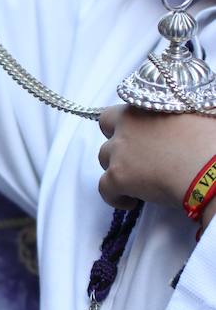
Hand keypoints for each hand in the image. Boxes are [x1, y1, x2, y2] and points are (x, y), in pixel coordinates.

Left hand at [98, 106, 215, 226]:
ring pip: (104, 162)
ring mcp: (119, 152)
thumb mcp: (199, 111)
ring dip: (117, 169)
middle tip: (134, 158)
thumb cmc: (212, 140)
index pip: (114, 114)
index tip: (135, 137)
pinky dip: (114, 197)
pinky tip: (131, 202)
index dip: (122, 127)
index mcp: (142, 107)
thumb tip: (184, 114)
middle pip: (106, 137)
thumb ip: (181, 108)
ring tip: (137, 181)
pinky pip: (104, 190)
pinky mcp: (117, 178)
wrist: (213, 170)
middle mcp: (125, 127)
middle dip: (116, 146)